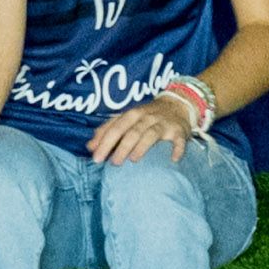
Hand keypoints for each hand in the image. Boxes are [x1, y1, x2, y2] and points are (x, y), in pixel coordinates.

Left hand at [87, 87, 203, 163]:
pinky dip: (176, 149)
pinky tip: (172, 160)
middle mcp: (146, 117)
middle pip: (131, 131)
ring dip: (142, 147)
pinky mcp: (179, 131)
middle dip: (121, 147)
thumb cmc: (146, 116)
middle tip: (113, 163)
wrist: (178, 104)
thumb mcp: (126, 119)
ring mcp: (163, 123)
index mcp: (131, 114)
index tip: (96, 158)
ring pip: (150, 134)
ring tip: (133, 160)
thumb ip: (108, 131)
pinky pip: (178, 140)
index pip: (114, 127)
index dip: (104, 142)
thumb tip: (90, 146)